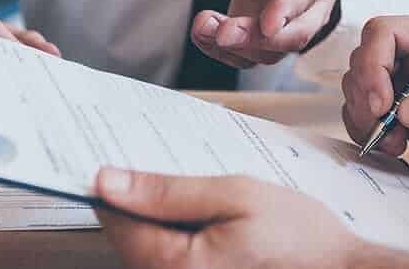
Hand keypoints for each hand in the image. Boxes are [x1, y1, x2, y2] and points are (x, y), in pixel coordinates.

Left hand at [95, 168, 366, 268]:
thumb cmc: (299, 238)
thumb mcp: (236, 195)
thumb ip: (169, 191)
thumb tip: (109, 181)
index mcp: (173, 266)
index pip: (115, 219)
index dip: (110, 181)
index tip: (111, 151)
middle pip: (128, 235)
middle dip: (140, 197)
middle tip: (165, 160)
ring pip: (148, 246)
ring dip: (161, 215)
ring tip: (200, 188)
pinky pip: (172, 258)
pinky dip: (179, 232)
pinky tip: (208, 213)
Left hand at [190, 0, 341, 68]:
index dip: (289, 8)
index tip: (268, 22)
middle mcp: (312, 5)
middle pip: (294, 34)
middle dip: (259, 38)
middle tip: (225, 33)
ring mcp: (288, 26)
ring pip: (270, 52)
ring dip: (236, 46)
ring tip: (204, 25)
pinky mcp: (263, 37)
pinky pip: (246, 55)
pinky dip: (220, 50)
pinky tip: (202, 32)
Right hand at [342, 16, 408, 172]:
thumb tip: (406, 111)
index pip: (385, 32)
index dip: (373, 64)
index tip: (382, 105)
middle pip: (362, 59)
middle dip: (365, 97)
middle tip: (386, 131)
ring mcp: (400, 78)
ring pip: (356, 86)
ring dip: (364, 118)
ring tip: (395, 143)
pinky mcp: (395, 104)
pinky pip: (361, 111)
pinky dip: (366, 130)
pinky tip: (393, 146)